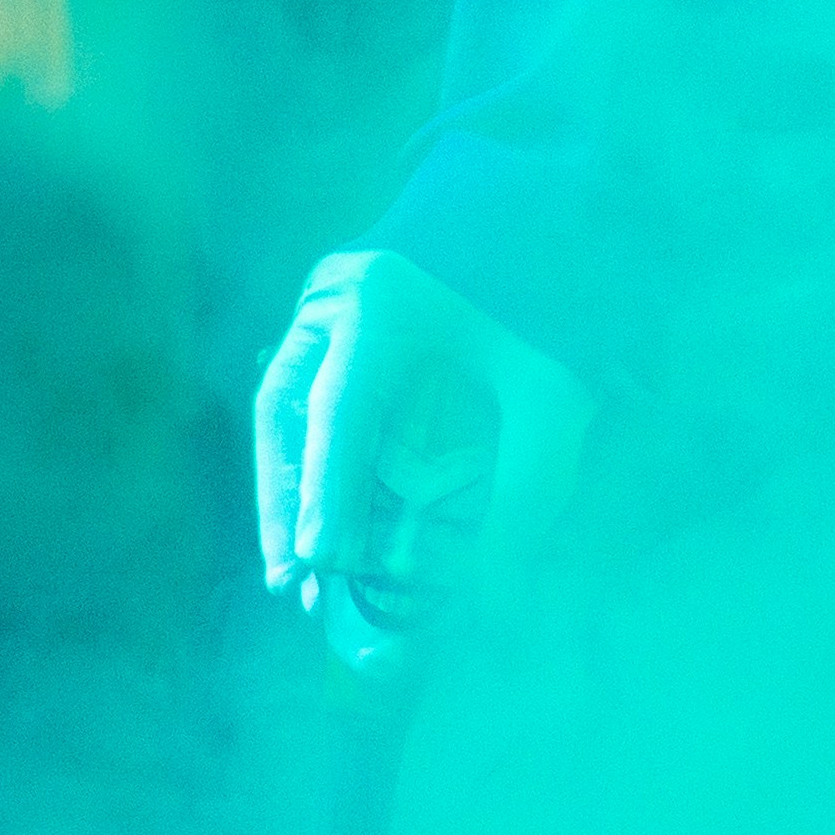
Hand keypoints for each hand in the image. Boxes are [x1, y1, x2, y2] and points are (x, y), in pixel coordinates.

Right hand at [252, 249, 594, 670]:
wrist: (544, 234)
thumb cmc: (549, 316)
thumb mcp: (552, 403)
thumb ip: (529, 495)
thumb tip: (501, 600)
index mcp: (385, 304)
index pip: (343, 411)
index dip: (329, 492)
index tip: (324, 559)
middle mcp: (334, 299)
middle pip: (289, 414)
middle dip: (287, 504)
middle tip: (291, 583)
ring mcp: (323, 309)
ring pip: (283, 412)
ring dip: (286, 492)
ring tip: (294, 572)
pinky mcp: (328, 330)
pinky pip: (302, 405)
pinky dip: (308, 467)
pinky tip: (315, 525)